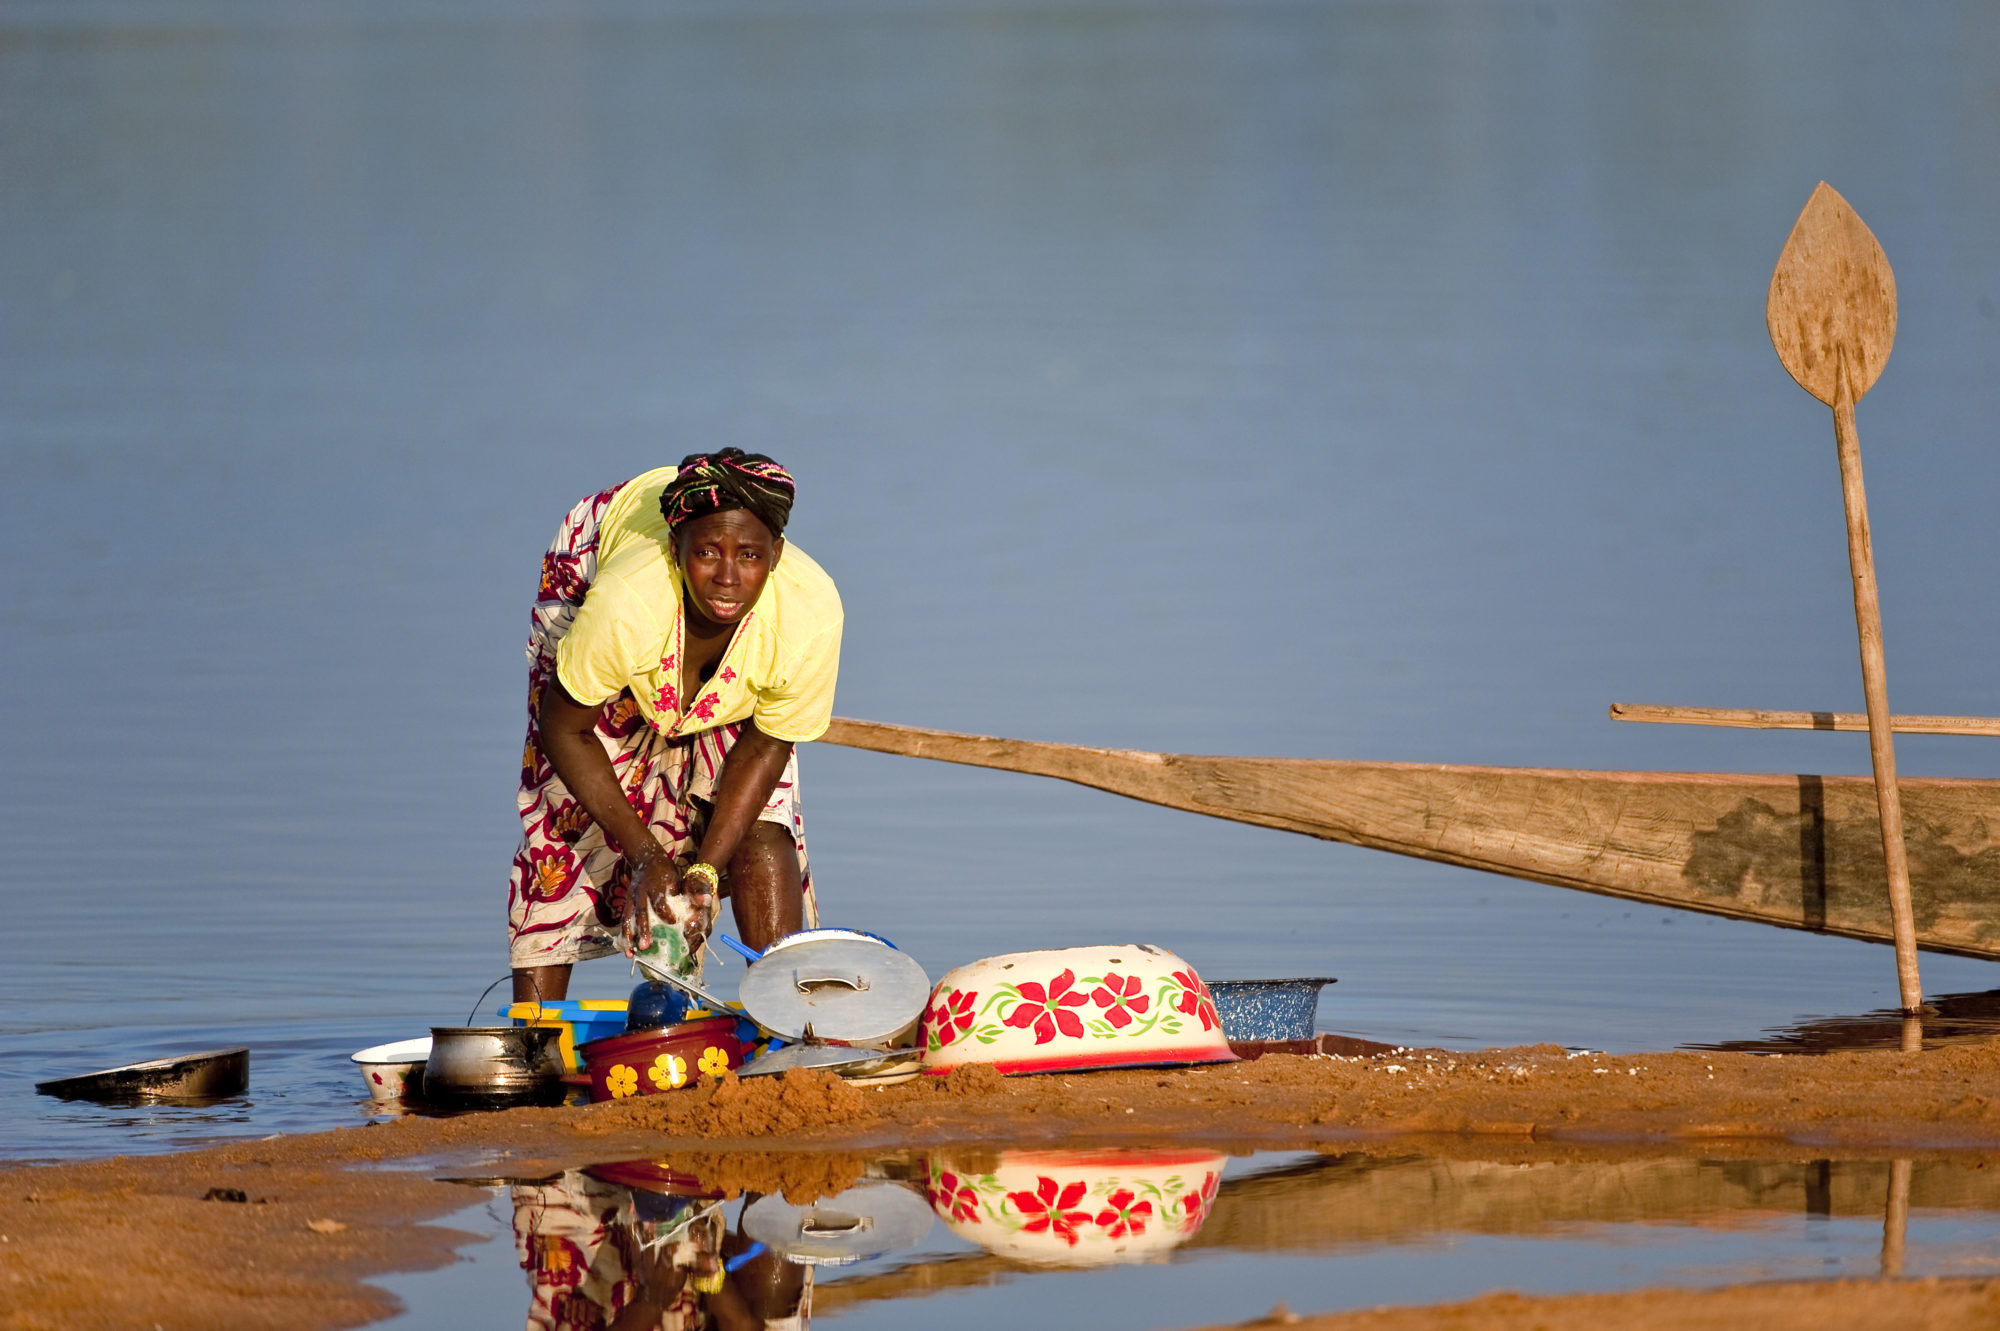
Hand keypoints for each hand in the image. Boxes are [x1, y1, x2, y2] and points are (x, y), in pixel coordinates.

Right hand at [621, 842, 679, 956]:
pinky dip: (624, 934)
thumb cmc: (665, 870)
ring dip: (629, 937)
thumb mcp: (678, 877)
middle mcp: (641, 893)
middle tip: (645, 947)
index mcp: (655, 886)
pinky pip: (624, 920)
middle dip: (643, 931)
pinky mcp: (627, 902)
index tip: (673, 923)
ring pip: (628, 919)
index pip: (660, 903)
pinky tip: (625, 948)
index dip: (666, 914)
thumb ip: (689, 891)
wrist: (645, 857)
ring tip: (630, 953)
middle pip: (641, 913)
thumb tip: (706, 901)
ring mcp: (631, 898)